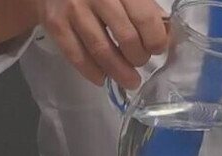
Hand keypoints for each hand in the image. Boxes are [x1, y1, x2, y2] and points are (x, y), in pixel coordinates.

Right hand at [34, 0, 167, 89]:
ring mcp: (74, 11)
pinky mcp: (55, 24)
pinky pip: (76, 55)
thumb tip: (166, 35)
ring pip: (102, 51)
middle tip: (141, 63)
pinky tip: (102, 77)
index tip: (157, 49)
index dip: (156, 40)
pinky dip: (92, 72)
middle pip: (126, 38)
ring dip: (119, 72)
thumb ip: (145, 8)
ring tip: (130, 81)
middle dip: (139, 58)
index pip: (145, 19)